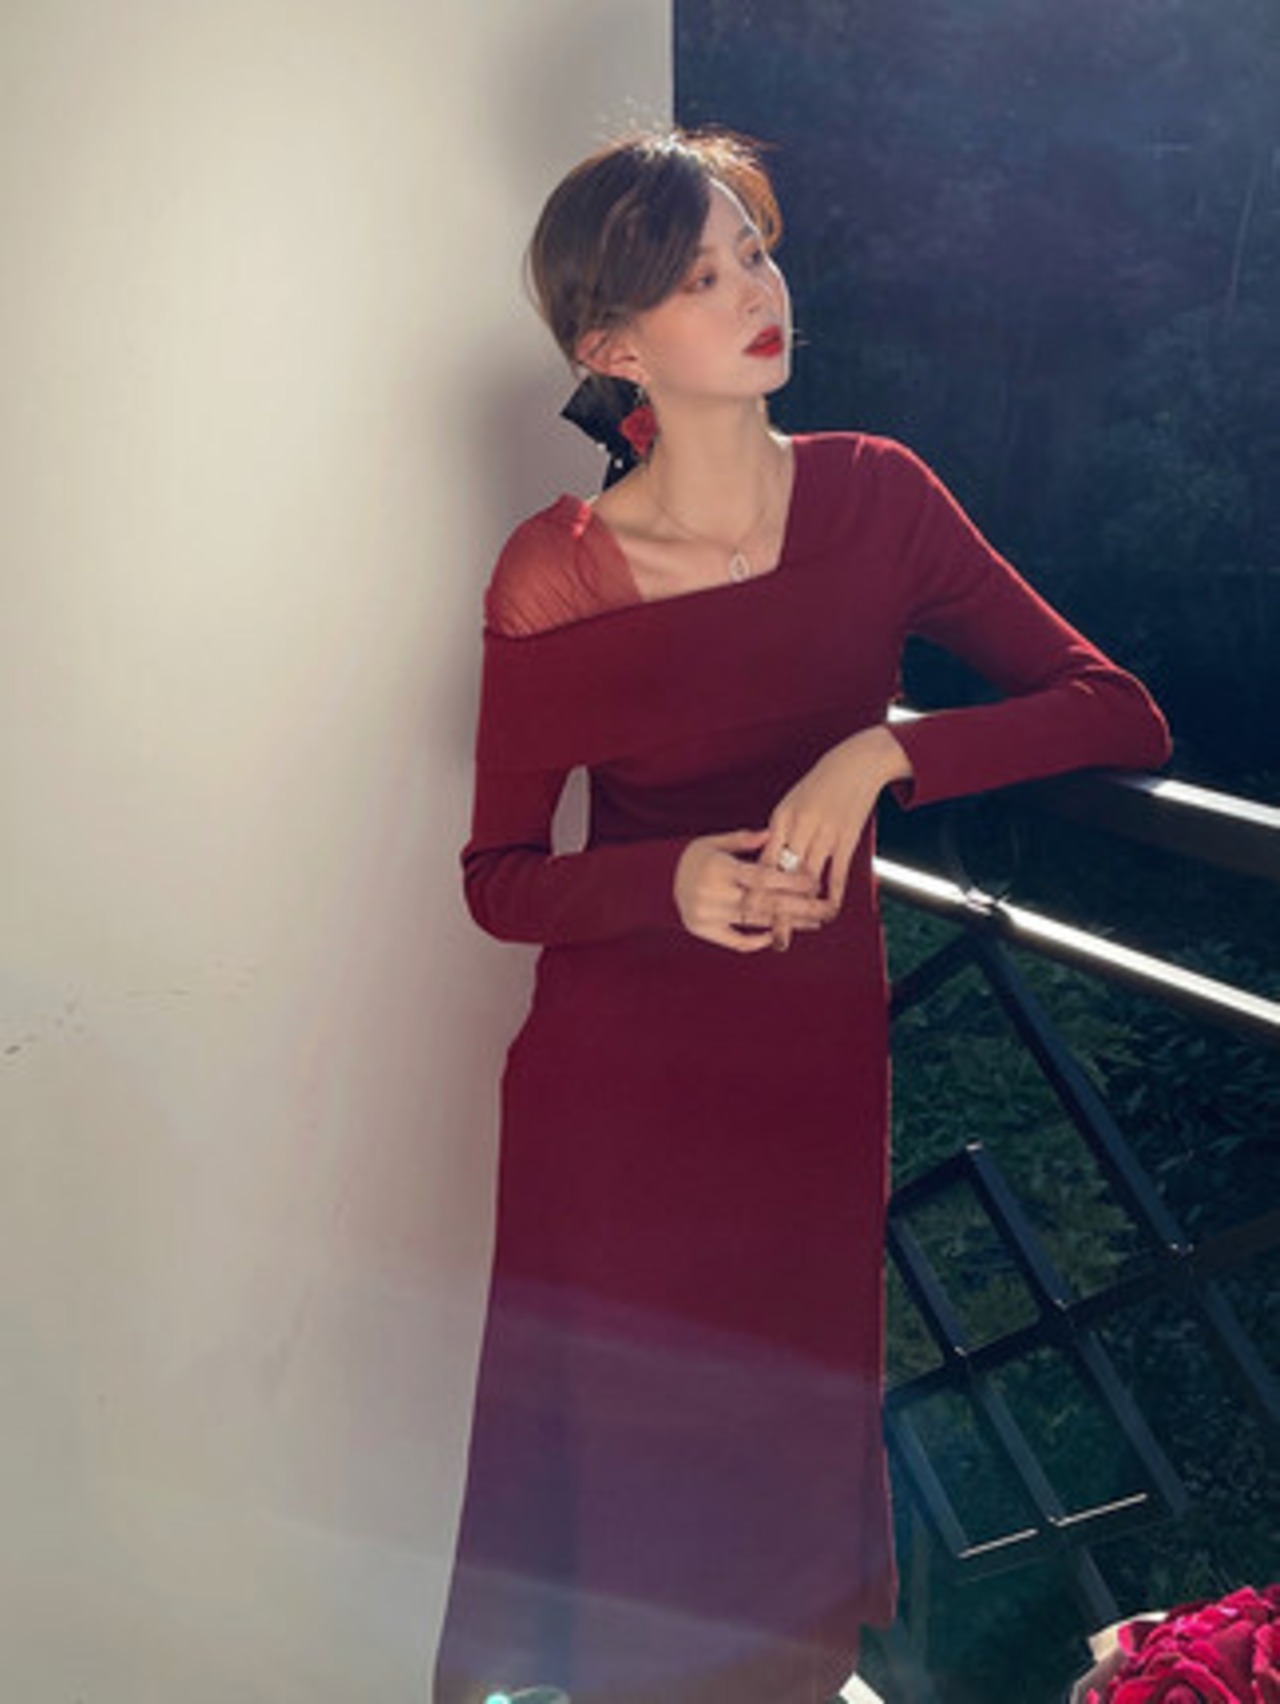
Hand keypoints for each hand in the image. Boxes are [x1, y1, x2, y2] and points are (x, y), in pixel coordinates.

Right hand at [674, 828, 827, 952]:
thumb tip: (772, 834)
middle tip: (826, 909)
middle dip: (799, 907)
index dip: (789, 881)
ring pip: (756, 922)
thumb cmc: (692, 858)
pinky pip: (736, 941)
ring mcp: (708, 915)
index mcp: (719, 868)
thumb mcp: (713, 841)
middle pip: (765, 903)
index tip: (814, 882)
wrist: (656, 881)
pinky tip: (778, 935)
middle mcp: (713, 894)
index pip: (761, 877)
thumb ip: (743, 840)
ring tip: (814, 922)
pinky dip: (758, 940)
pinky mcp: (704, 930)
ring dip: (788, 923)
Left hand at [761, 725, 912, 942]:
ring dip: (804, 907)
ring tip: (799, 928)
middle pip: (784, 875)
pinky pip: (838, 873)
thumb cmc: (819, 784)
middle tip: (771, 933)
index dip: (756, 889)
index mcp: (781, 818)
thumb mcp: (791, 803)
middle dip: (776, 907)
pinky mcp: (847, 838)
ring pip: (809, 878)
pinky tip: (829, 911)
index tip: (746, 911)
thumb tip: (765, 859)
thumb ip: (778, 832)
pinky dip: (834, 895)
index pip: (764, 861)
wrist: (856, 763)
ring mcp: (825, 834)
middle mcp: (800, 827)